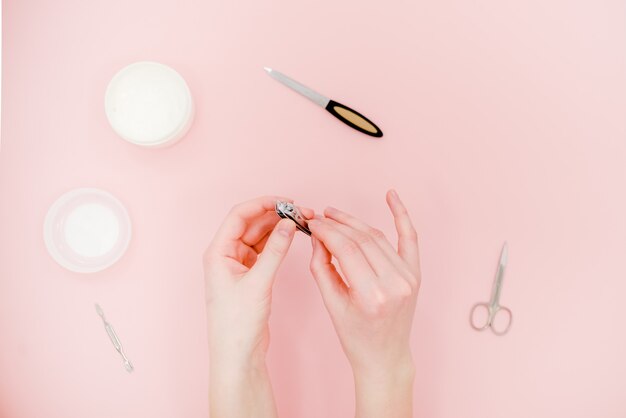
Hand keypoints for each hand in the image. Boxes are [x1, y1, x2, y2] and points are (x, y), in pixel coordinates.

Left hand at [203, 196, 312, 417]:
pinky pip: (265, 250)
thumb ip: (276, 251)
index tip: (286, 201)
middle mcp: (226, 255)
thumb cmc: (237, 323)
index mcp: (218, 252)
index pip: (239, 216)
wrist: (238, 353)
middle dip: (275, 215)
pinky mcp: (250, 275)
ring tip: (301, 223)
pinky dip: (279, 242)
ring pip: (260, 236)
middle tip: (301, 213)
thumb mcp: (259, 283)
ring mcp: (238, 264)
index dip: (262, 205)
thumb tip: (289, 224)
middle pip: (251, 223)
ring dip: (278, 228)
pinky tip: (292, 238)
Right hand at [307, 190, 419, 417]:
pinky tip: (391, 196)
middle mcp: (394, 283)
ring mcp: (408, 277)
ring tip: (335, 214)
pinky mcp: (414, 273)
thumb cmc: (356, 336)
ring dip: (355, 222)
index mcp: (372, 295)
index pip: (346, 249)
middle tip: (319, 217)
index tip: (312, 223)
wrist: (385, 355)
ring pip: (378, 237)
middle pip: (361, 240)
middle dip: (337, 224)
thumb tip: (319, 236)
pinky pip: (409, 238)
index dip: (326, 231)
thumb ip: (322, 266)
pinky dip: (401, 215)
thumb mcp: (332, 303)